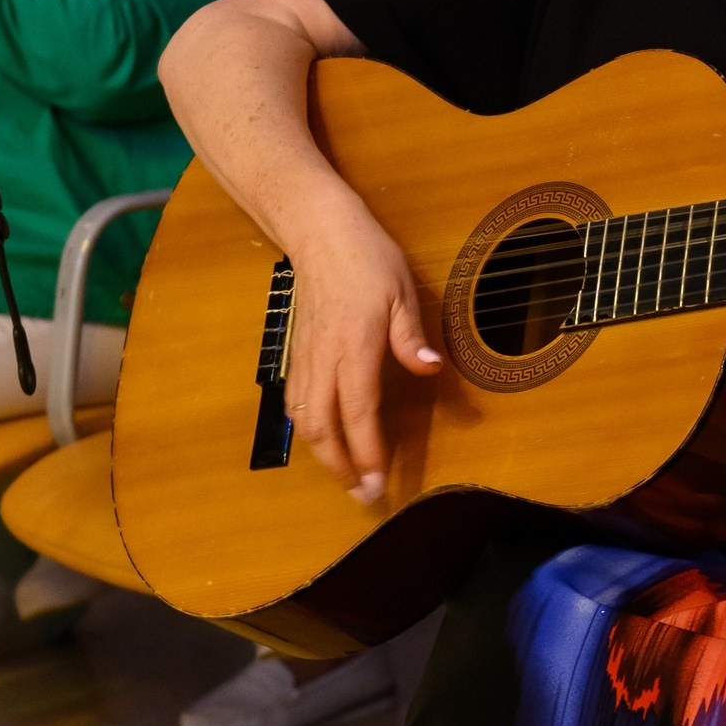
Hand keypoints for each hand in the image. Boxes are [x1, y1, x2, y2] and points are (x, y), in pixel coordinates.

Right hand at [284, 186, 443, 498]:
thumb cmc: (367, 259)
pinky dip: (307, 430)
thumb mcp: (402, 292)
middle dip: (342, 467)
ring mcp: (304, 357)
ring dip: (323, 455)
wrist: (319, 232)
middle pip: (323, 427)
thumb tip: (430, 369)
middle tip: (363, 494)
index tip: (379, 480)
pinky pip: (295, 402)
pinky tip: (323, 441)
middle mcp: (323, 358)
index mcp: (354, 346)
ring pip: (304, 420)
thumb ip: (412, 337)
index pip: (359, 412)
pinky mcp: (296, 353)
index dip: (368, 452)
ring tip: (346, 477)